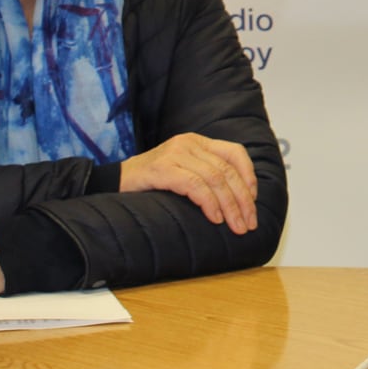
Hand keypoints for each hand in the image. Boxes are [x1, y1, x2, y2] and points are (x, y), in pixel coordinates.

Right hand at [120, 133, 258, 234]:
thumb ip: (206, 175)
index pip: (234, 152)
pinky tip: (215, 218)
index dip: (249, 176)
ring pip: (215, 178)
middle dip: (242, 199)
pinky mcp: (162, 169)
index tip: (254, 201)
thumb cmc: (151, 182)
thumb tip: (239, 200)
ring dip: (230, 206)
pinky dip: (209, 203)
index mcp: (197, 142)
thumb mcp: (183, 172)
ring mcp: (175, 154)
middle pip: (227, 170)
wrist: (113, 182)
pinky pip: (195, 185)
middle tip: (249, 223)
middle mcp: (189, 143)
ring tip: (236, 226)